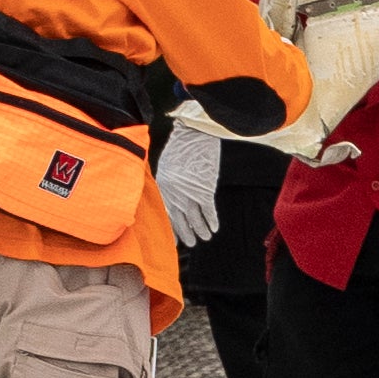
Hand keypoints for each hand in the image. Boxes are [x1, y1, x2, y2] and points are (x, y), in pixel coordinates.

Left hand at [156, 122, 224, 242]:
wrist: (194, 134)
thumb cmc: (181, 145)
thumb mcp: (167, 164)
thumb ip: (169, 181)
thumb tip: (172, 193)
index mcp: (164, 186)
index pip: (166, 213)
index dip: (171, 228)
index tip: (174, 240)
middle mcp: (175, 193)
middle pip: (180, 219)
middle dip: (186, 233)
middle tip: (192, 243)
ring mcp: (189, 192)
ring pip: (195, 218)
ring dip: (201, 230)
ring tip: (205, 237)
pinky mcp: (204, 190)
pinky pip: (208, 210)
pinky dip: (211, 220)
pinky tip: (214, 227)